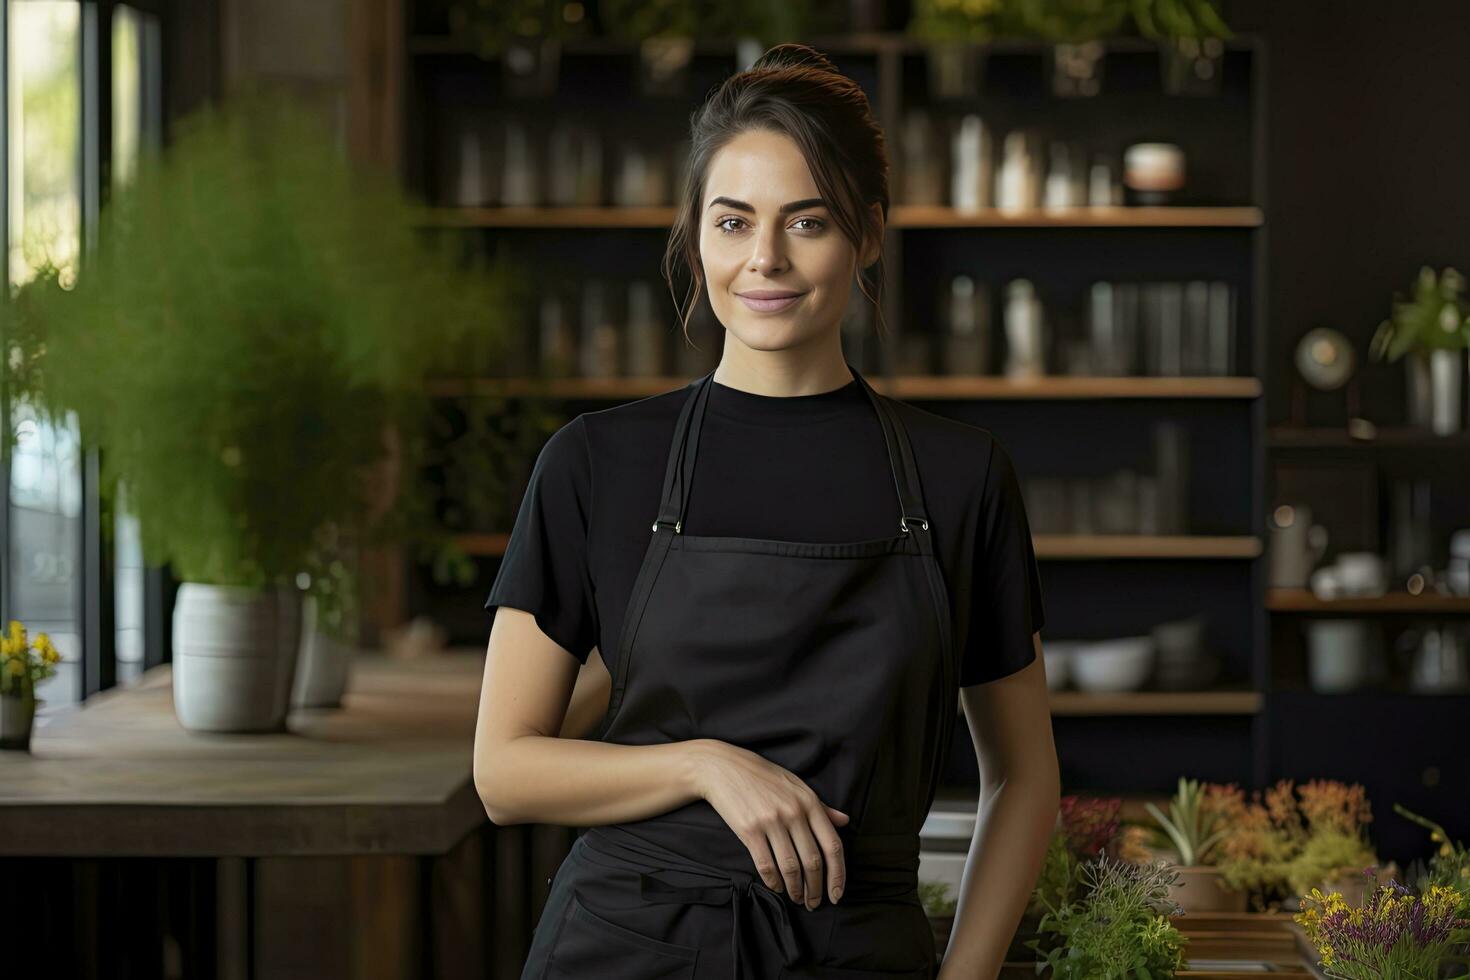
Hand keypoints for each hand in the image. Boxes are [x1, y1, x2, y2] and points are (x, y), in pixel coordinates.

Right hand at [690, 740, 848, 908]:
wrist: (724, 768)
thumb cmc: (763, 777)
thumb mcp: (796, 786)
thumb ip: (821, 807)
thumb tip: (845, 821)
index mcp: (810, 803)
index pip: (832, 846)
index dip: (838, 875)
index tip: (836, 895)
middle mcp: (794, 813)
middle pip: (812, 862)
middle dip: (816, 889)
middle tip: (814, 903)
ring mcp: (771, 821)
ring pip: (791, 867)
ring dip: (796, 889)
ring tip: (797, 898)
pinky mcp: (749, 830)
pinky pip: (766, 864)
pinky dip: (773, 881)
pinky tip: (776, 887)